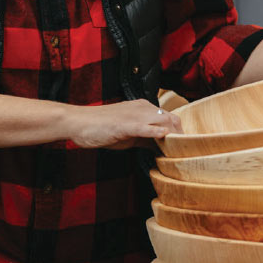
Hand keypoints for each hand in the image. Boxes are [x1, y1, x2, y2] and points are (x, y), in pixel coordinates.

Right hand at [67, 100, 181, 148]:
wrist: (78, 122)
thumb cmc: (100, 128)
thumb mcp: (128, 134)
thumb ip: (145, 138)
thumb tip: (162, 146)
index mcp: (143, 107)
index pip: (170, 118)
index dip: (179, 133)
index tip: (183, 148)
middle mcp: (142, 108)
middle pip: (172, 120)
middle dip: (181, 137)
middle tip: (185, 154)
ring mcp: (135, 115)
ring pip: (164, 123)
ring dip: (173, 138)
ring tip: (179, 154)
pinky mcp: (126, 125)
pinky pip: (147, 128)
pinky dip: (157, 135)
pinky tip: (164, 142)